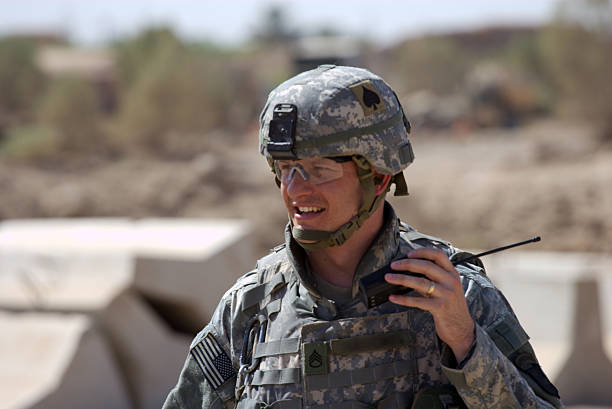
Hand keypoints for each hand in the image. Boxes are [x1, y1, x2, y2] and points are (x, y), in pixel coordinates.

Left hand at [385, 248, 474, 362]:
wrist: (462, 330)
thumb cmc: (450, 307)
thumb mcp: (446, 289)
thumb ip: (432, 279)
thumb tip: (408, 271)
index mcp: (453, 274)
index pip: (439, 255)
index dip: (422, 252)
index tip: (408, 254)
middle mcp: (451, 282)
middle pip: (426, 266)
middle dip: (407, 264)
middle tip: (393, 265)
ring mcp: (447, 295)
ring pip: (420, 282)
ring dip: (401, 279)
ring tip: (388, 278)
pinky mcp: (440, 308)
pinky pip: (417, 301)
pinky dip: (403, 299)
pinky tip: (393, 297)